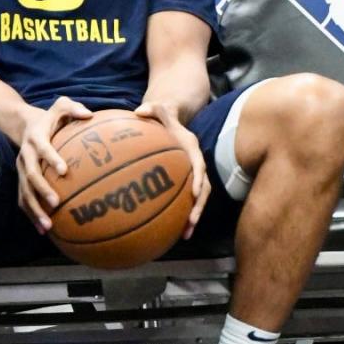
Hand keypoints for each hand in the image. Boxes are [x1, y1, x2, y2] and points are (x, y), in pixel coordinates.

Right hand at [17, 96, 91, 233]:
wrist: (24, 125)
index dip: (52, 159)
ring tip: (48, 225)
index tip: (64, 171)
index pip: (43, 149)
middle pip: (30, 175)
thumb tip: (90, 114)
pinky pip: (24, 200)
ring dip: (35, 209)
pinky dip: (32, 215)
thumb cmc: (51, 117)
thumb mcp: (60, 105)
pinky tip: (44, 230)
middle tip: (57, 202)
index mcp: (36, 138)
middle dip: (42, 190)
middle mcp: (26, 156)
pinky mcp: (20, 181)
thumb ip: (73, 107)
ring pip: (25, 192)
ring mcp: (20, 170)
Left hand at [134, 101, 209, 238]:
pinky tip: (169, 230)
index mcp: (191, 147)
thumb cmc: (162, 114)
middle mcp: (195, 162)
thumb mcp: (159, 108)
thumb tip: (139, 111)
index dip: (199, 179)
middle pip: (204, 188)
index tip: (195, 193)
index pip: (199, 165)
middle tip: (190, 223)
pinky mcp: (184, 180)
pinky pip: (185, 199)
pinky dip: (180, 214)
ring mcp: (191, 173)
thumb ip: (152, 108)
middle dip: (199, 207)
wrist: (171, 117)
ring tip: (184, 235)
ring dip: (193, 216)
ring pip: (198, 198)